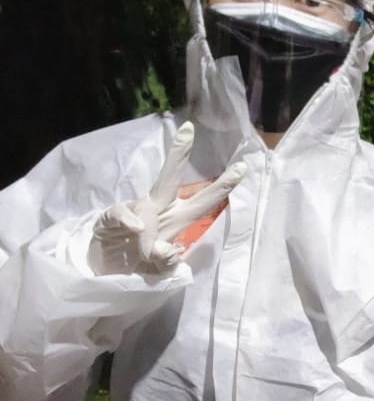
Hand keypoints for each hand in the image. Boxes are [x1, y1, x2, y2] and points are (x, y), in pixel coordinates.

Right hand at [88, 122, 245, 275]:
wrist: (104, 269)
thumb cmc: (136, 263)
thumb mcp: (157, 271)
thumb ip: (166, 263)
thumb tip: (169, 250)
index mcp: (174, 219)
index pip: (200, 200)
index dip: (221, 186)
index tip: (242, 167)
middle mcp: (156, 211)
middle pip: (168, 181)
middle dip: (178, 156)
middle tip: (188, 130)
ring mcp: (132, 214)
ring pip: (143, 203)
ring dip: (148, 220)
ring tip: (147, 250)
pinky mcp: (109, 220)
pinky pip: (120, 215)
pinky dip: (128, 220)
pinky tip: (136, 228)